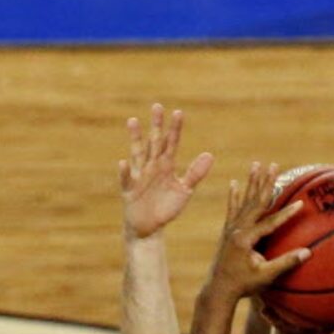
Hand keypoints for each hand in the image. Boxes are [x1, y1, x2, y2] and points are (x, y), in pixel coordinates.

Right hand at [120, 104, 212, 237]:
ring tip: (133, 121)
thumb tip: (210, 155)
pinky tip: (123, 162)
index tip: (179, 113)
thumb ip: (195, 174)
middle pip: (154, 143)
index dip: (175, 129)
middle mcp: (151, 167)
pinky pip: (126, 179)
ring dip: (135, 139)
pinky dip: (124, 171)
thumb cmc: (166, 208)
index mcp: (166, 165)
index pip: (171, 144)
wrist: (149, 228)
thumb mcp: (183, 191)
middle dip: (156, 126)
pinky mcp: (129, 190)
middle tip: (157, 106)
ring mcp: (139, 176)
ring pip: (137, 154)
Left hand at [207, 162, 310, 302]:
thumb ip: (285, 263)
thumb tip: (308, 253)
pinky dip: (233, 196)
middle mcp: (237, 230)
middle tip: (274, 165)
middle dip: (266, 183)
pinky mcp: (227, 232)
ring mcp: (230, 229)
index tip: (301, 204)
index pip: (270, 222)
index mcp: (246, 240)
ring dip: (251, 183)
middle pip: (255, 202)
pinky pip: (231, 209)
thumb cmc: (243, 286)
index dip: (286, 214)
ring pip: (244, 201)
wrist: (218, 291)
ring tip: (256, 164)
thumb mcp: (265, 276)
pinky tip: (234, 183)